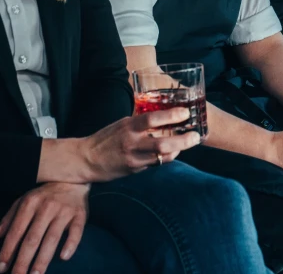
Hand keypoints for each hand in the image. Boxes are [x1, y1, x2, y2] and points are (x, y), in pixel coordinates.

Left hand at [0, 182, 88, 273]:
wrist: (71, 180)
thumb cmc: (44, 195)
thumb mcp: (23, 201)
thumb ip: (9, 219)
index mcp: (29, 204)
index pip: (16, 231)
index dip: (8, 250)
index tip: (1, 268)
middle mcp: (46, 207)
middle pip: (33, 238)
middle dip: (23, 260)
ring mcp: (64, 211)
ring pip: (52, 238)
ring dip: (43, 259)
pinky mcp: (80, 215)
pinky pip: (76, 231)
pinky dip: (71, 244)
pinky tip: (63, 257)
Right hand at [82, 109, 201, 179]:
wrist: (86, 159)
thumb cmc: (106, 138)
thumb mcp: (122, 124)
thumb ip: (140, 122)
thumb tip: (163, 117)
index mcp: (128, 126)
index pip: (152, 119)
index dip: (171, 115)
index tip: (185, 112)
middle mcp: (132, 143)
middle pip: (162, 143)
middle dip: (183, 140)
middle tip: (196, 135)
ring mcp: (134, 158)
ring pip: (162, 156)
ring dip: (179, 149)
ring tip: (189, 142)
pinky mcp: (135, 170)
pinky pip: (156, 163)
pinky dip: (167, 157)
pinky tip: (174, 152)